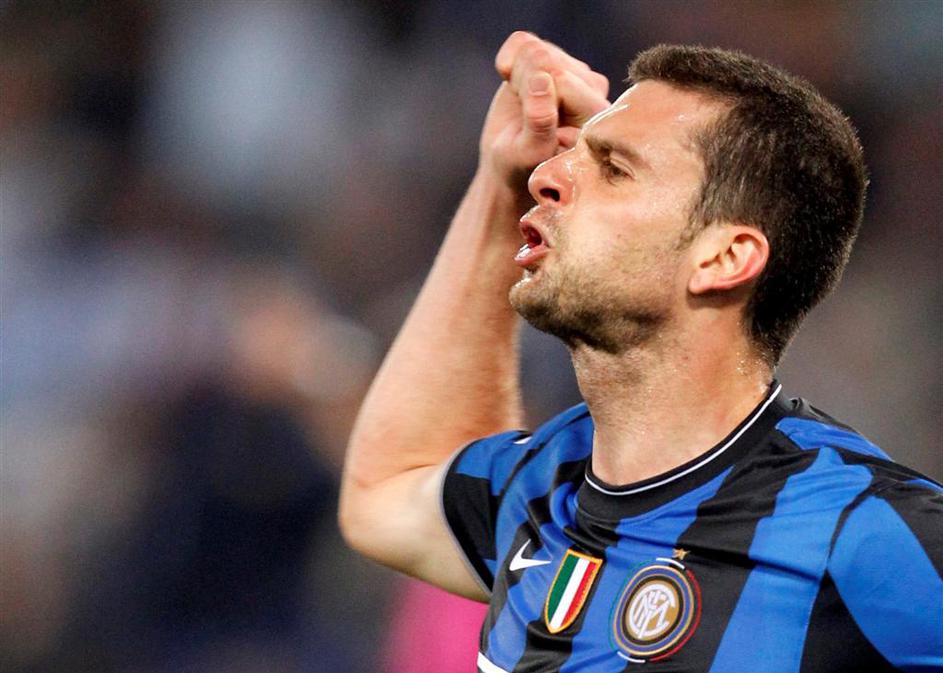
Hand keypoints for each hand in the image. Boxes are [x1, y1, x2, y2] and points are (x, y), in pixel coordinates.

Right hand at [478, 32, 609, 191]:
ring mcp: (574, 71)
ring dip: (515, 76)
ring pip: (535, 49)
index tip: (526, 130)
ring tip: (520, 106)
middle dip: (523, 86)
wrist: (511, 165)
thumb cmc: (523, 168)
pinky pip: (523, 41)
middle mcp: (593, 89)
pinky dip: (508, 58)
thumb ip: (540, 122)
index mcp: (597, 114)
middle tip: (520, 119)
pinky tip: (509, 81)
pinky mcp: (553, 59)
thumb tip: (542, 80)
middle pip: (548, 61)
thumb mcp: (529, 154)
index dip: (532, 98)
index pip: (561, 81)